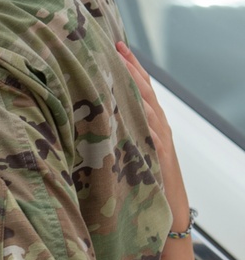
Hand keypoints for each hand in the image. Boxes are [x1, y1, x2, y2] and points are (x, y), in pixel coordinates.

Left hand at [116, 42, 189, 228]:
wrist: (166, 212)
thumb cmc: (143, 184)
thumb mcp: (128, 153)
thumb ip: (117, 135)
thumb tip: (93, 122)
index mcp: (150, 123)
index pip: (140, 89)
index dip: (130, 67)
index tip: (115, 47)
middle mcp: (158, 127)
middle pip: (145, 91)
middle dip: (132, 68)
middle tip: (117, 47)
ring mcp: (161, 141)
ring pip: (149, 108)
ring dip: (136, 88)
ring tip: (122, 68)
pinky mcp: (161, 158)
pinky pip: (152, 137)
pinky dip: (144, 123)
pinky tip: (134, 111)